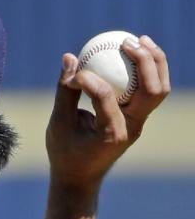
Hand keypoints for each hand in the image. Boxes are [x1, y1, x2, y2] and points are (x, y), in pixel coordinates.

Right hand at [46, 35, 169, 193]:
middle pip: (152, 90)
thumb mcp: (58, 124)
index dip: (88, 78)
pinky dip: (147, 70)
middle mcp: (132, 128)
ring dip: (155, 62)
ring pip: (159, 89)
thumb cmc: (65, 153)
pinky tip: (135, 53)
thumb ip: (65, 91)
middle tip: (126, 41)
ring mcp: (138, 124)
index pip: (105, 96)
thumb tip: (69, 57)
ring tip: (140, 40)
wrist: (80, 178)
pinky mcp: (138, 118)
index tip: (73, 74)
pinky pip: (149, 90)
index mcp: (111, 134)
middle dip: (145, 61)